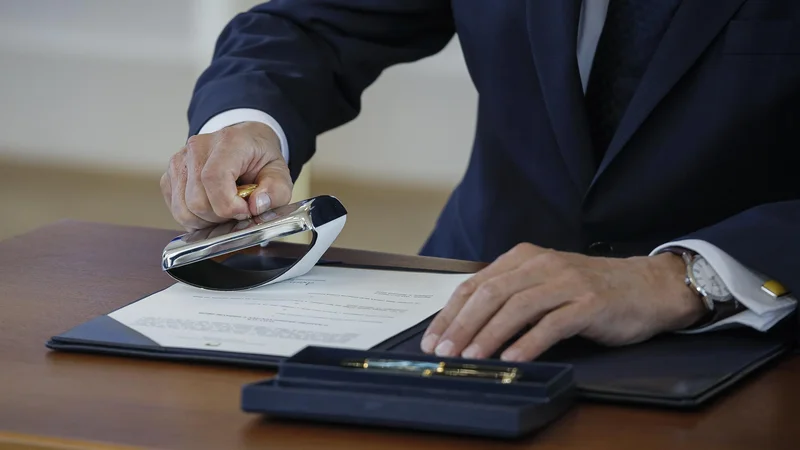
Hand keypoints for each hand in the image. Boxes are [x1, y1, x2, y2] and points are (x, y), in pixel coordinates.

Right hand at [161, 121, 292, 230]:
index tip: (245, 212)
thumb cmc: (260, 158)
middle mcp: (198, 147)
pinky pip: (176, 209)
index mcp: (229, 142)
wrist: (245, 142)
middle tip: (238, 211)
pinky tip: (211, 208)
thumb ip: (275, 192)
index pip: (214, 178)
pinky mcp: (170, 175)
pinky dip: (195, 218)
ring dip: (206, 221)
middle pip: (197, 201)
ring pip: (183, 210)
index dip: (227, 206)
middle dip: (220, 217)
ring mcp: (180, 160)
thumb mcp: (280, 174)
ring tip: (224, 210)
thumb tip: (257, 206)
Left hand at [420, 243, 705, 361]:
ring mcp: (567, 282)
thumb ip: (512, 294)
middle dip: (463, 325)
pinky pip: (553, 324)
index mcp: (525, 257)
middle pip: (491, 294)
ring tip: (470, 357)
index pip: (477, 284)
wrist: (648, 286)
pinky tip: (512, 358)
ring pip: (517, 307)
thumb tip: (467, 325)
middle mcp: (542, 265)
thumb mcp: (545, 282)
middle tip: (444, 351)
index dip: (451, 312)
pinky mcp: (589, 304)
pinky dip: (529, 342)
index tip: (433, 338)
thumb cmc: (590, 289)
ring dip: (489, 335)